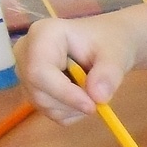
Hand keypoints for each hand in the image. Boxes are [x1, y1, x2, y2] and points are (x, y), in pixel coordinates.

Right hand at [17, 2, 146, 123]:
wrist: (116, 41)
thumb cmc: (117, 41)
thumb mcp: (119, 53)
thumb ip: (109, 73)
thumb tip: (98, 96)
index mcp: (45, 34)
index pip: (39, 72)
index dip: (63, 93)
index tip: (93, 107)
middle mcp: (27, 48)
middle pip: (36, 90)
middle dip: (68, 103)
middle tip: (98, 105)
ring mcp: (27, 67)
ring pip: (40, 103)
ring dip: (70, 110)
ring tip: (94, 95)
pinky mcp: (34, 82)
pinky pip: (46, 108)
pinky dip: (67, 112)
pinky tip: (84, 99)